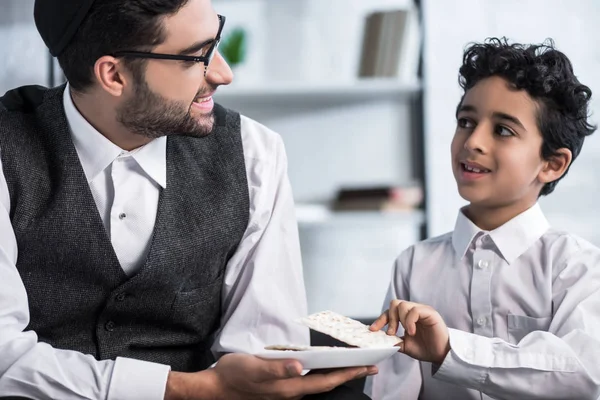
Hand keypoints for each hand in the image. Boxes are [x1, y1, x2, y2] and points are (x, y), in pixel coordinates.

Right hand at [165, 353, 377, 399]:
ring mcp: (286, 390)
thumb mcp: (254, 368)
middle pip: (327, 383)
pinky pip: (308, 380)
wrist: (216, 387)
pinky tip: (323, 366)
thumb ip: (277, 368)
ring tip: (352, 364)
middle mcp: (291, 391)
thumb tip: (300, 367)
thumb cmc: (234, 375)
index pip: (326, 381)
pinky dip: (322, 373)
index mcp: (289, 387)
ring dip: (337, 374)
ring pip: (319, 383)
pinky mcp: (280, 386)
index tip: (366, 367)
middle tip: (369, 366)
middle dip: (349, 375)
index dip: (347, 374)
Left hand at [370, 300, 450, 364]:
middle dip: (389, 319)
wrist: (441, 354)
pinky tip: (411, 332)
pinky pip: (414, 310)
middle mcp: (413, 311)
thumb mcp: (405, 345)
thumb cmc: (426, 348)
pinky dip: (409, 321)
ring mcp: (422, 310)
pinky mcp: (430, 312)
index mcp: (407, 317)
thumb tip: (379, 340)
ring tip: (404, 333)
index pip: (389, 312)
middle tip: (391, 333)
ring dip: (399, 320)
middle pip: (394, 304)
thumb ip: (393, 341)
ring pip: (402, 305)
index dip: (380, 320)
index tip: (373, 330)